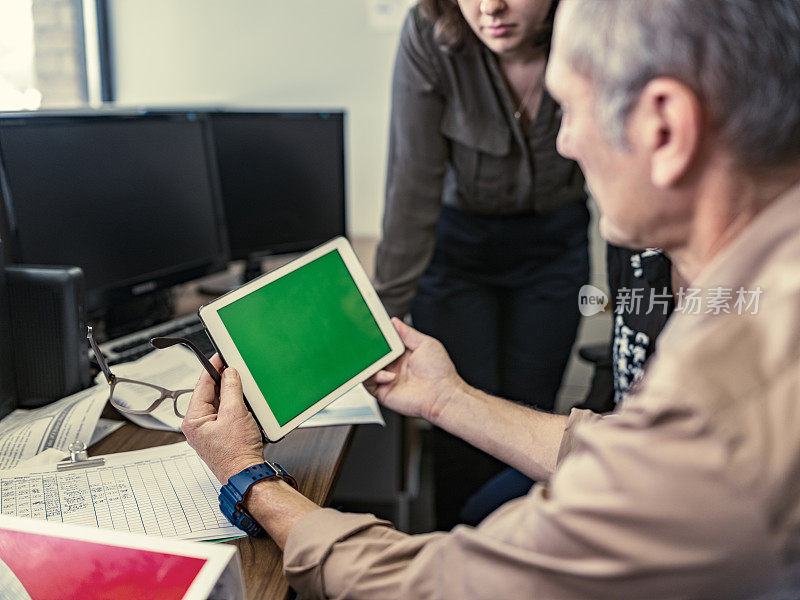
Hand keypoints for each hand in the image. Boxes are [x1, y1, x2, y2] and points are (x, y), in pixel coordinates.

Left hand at [182, 355, 264, 483]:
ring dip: (230, 395)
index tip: (221, 355)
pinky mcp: (219, 436)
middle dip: (223, 381)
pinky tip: (243, 406)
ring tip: (242, 390)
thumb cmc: (237, 453)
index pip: (202, 384)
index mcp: (193, 420)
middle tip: (236, 369)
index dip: (213, 367)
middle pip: (209, 393)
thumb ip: (230, 389)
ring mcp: (207, 432)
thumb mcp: (235, 413)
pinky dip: (233, 407)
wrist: (247, 474)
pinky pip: (224, 414)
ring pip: (218, 403)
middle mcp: (197, 426)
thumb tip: (229, 373)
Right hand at [364, 318, 463, 422]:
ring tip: (379, 359)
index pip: (384, 342)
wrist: (442, 395)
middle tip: (369, 343)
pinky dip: (374, 376)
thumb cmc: (440, 372)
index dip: (377, 336)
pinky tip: (389, 376)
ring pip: (367, 367)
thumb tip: (394, 322)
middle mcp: (393, 366)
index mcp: (402, 353)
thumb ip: (408, 333)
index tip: (372, 328)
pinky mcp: (382, 392)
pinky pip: (368, 382)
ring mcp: (387, 378)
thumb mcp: (426, 344)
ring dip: (370, 362)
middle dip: (369, 348)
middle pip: (373, 354)